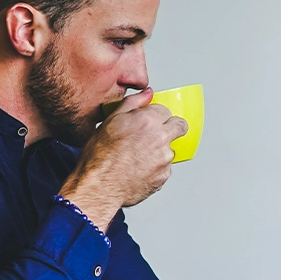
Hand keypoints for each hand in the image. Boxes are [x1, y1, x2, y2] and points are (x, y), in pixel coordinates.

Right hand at [58, 88, 187, 228]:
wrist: (100, 186)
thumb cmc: (100, 156)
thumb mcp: (110, 121)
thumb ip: (133, 103)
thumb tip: (147, 93)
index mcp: (148, 121)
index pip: (166, 111)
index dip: (157, 116)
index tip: (151, 121)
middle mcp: (161, 138)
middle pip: (180, 126)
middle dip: (172, 128)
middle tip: (157, 135)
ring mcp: (165, 158)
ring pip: (170, 149)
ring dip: (160, 150)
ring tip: (138, 157)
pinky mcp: (164, 176)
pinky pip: (165, 168)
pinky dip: (156, 168)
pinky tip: (138, 169)